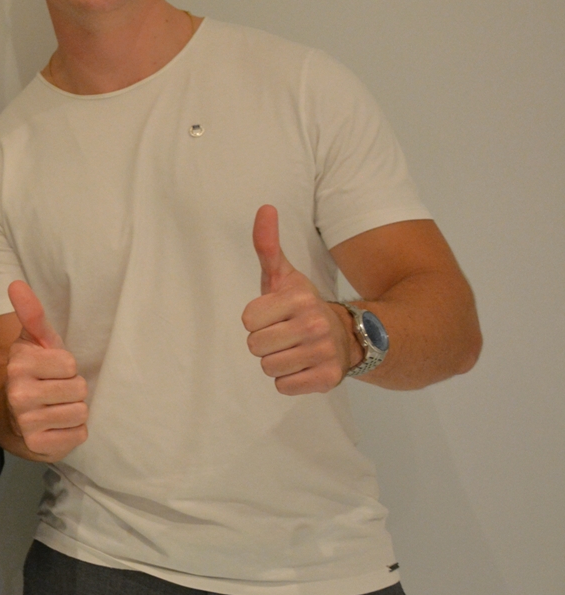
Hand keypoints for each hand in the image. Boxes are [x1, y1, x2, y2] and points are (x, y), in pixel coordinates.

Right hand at [4, 280, 87, 459]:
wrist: (11, 416)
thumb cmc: (33, 373)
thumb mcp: (33, 343)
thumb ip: (32, 314)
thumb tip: (16, 283)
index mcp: (18, 364)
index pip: (70, 363)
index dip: (66, 367)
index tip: (50, 371)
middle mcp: (18, 394)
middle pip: (79, 389)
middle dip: (72, 390)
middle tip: (55, 392)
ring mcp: (26, 422)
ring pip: (80, 412)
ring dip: (74, 411)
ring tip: (56, 408)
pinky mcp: (38, 445)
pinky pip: (79, 435)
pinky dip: (73, 431)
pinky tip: (56, 427)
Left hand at [241, 205, 358, 393]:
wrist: (347, 336)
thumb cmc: (301, 306)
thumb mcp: (283, 275)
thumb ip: (267, 245)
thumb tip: (264, 207)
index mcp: (300, 299)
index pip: (248, 320)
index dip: (257, 319)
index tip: (274, 315)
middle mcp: (315, 325)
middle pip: (255, 346)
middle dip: (265, 342)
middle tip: (284, 334)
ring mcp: (323, 354)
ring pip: (268, 367)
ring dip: (276, 361)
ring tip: (293, 349)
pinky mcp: (327, 380)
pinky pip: (283, 386)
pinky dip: (289, 380)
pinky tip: (302, 366)